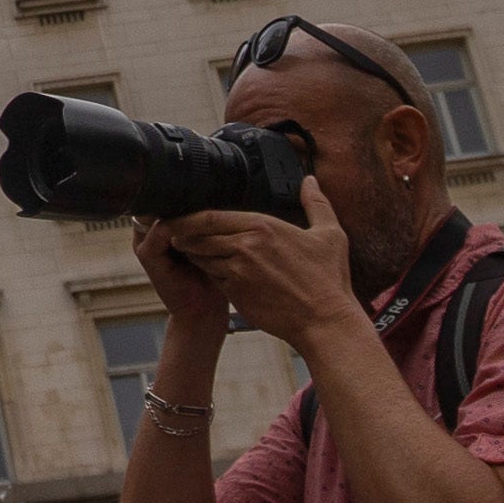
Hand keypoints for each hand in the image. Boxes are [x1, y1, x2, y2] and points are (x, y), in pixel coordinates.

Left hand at [150, 199, 363, 349]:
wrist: (325, 322)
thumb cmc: (329, 281)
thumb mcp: (330, 235)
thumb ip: (316, 203)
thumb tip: (310, 180)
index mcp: (263, 226)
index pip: (212, 216)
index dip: (191, 216)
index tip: (180, 215)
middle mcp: (246, 246)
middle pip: (199, 234)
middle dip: (183, 233)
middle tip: (172, 231)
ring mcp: (238, 272)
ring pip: (202, 257)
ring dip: (193, 254)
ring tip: (186, 250)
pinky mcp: (236, 295)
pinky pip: (213, 279)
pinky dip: (208, 274)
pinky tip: (207, 273)